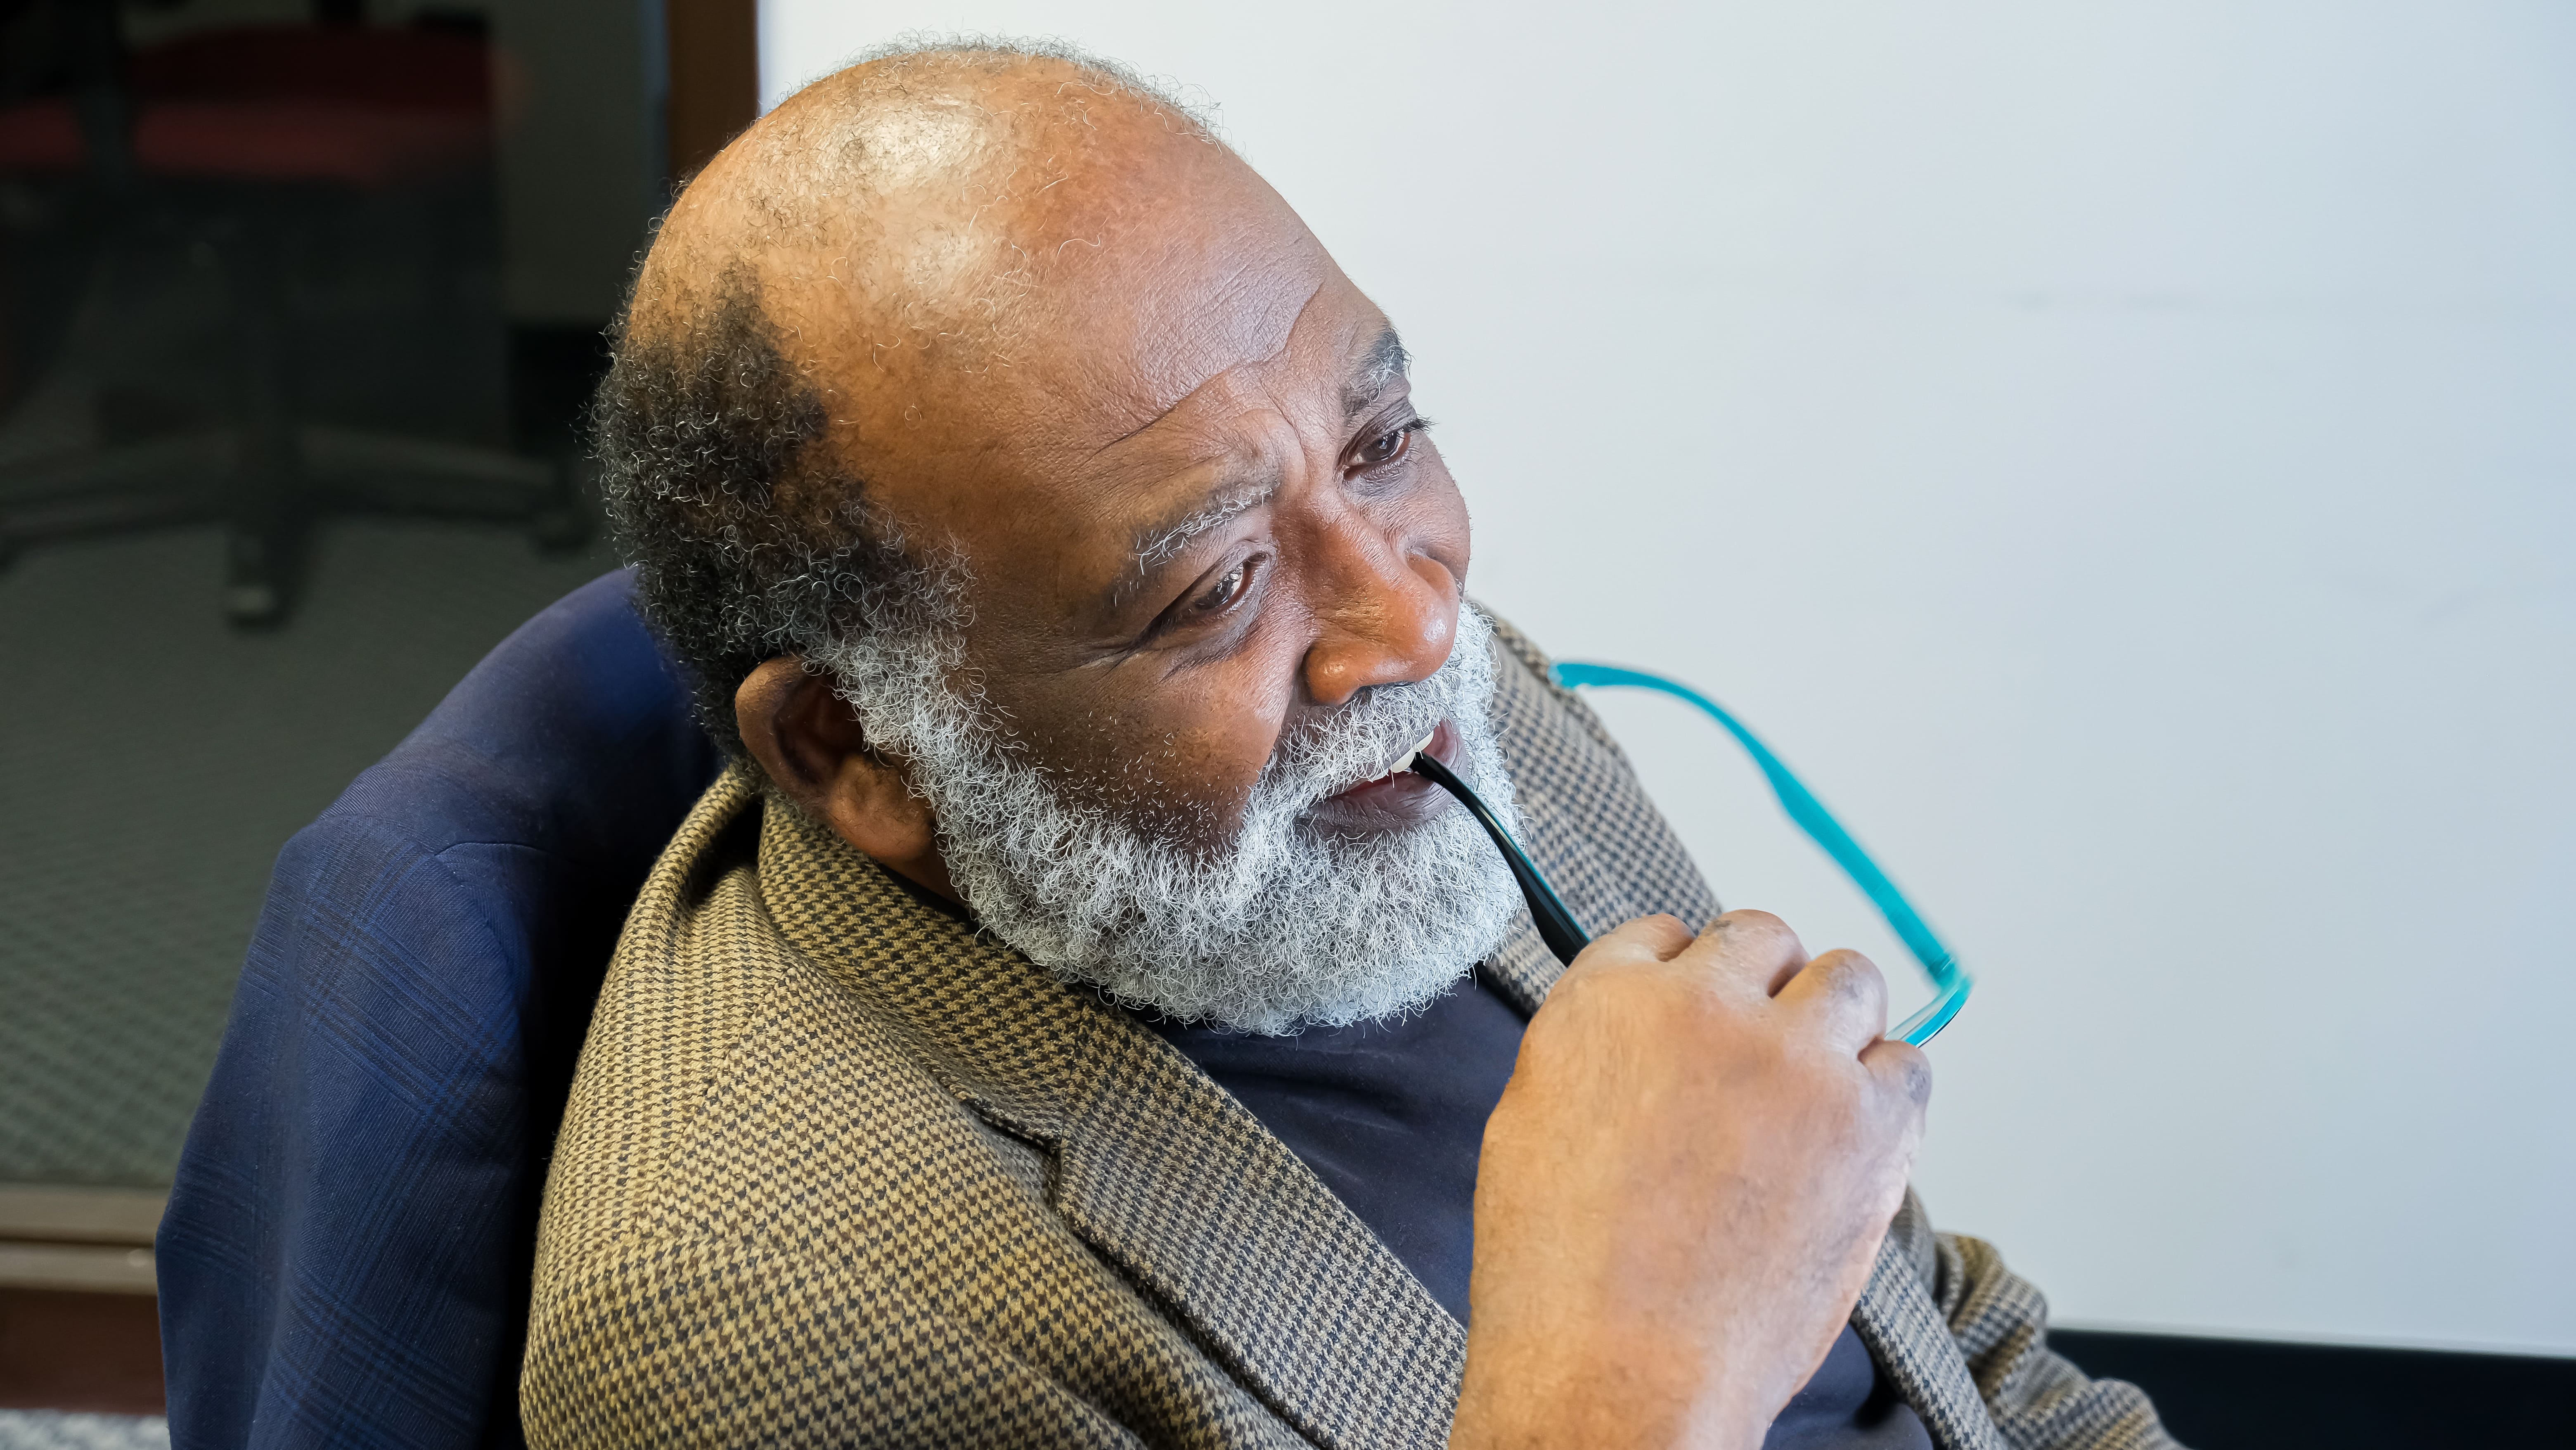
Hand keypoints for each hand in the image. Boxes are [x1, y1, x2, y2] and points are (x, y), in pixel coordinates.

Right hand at [1449, 910, 1931, 1449]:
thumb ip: (1598, 1050)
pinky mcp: (1865, 1122)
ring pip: (1851, 981)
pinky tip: (1853, 1142)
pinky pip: (1909, 1065)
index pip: (1664, 935)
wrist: (1616, 1376)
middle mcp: (1701, 1009)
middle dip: (1764, 988)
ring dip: (1835, 1026)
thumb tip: (1651, 1029)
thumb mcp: (1533, 1124)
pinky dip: (1888, 1096)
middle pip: (1764, 939)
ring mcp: (1791, 1060)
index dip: (1687, 981)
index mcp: (1604, 1005)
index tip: (1699, 1017)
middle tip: (1761, 1055)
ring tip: (1813, 1093)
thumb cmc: (1561, 1277)